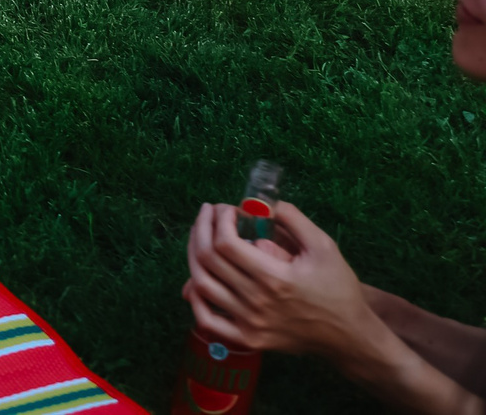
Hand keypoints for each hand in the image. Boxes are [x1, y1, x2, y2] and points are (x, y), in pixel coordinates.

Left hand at [184, 202, 382, 359]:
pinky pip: (207, 320)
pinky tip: (195, 279)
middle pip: (208, 259)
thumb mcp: (323, 247)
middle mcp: (256, 302)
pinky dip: (194, 298)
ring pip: (201, 285)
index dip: (219, 220)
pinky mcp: (247, 339)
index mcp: (274, 278)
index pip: (226, 243)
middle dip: (202, 228)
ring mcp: (249, 323)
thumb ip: (293, 219)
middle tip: (208, 214)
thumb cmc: (337, 288)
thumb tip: (259, 203)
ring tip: (200, 236)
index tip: (226, 209)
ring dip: (193, 255)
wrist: (349, 335)